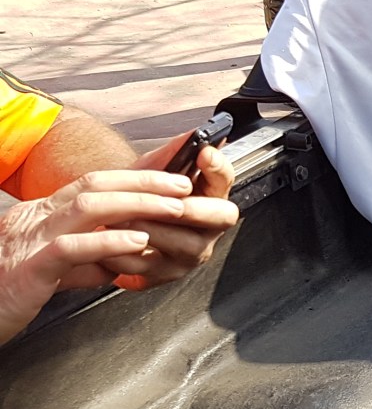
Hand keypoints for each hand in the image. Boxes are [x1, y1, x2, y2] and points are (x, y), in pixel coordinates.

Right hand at [0, 170, 193, 342]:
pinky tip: (138, 241)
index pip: (91, 185)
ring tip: (173, 208)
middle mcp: (35, 219)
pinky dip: (108, 241)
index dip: (134, 179)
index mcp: (41, 216)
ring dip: (136, 204)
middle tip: (183, 185)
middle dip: (143, 182)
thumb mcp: (53, 271)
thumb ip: (83, 263)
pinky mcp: (28, 269)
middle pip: (93, 185)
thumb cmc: (6, 293)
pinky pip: (71, 248)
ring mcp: (30, 240)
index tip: (171, 181)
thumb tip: (115, 262)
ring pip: (86, 207)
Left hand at [104, 130, 238, 290]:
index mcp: (208, 199)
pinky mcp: (163, 274)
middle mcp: (206, 229)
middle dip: (193, 207)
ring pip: (184, 244)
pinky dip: (125, 251)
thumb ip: (171, 154)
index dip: (218, 169)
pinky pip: (149, 265)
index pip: (226, 181)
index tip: (205, 154)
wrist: (108, 234)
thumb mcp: (150, 175)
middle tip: (169, 200)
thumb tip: (193, 133)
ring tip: (121, 217)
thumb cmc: (135, 202)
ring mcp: (188, 254)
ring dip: (152, 228)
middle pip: (219, 217)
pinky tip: (108, 240)